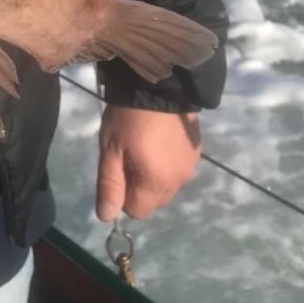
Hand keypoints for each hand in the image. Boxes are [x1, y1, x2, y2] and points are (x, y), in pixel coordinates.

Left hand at [95, 105, 201, 220]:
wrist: (159, 85)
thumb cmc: (129, 118)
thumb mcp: (111, 149)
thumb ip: (109, 186)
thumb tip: (106, 217)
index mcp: (156, 183)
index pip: (138, 211)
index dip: (123, 195)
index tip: (119, 169)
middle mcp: (179, 181)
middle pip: (154, 202)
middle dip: (139, 187)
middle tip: (130, 155)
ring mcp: (190, 167)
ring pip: (167, 187)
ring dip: (155, 177)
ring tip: (145, 146)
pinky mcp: (196, 152)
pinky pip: (178, 170)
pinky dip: (168, 164)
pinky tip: (159, 140)